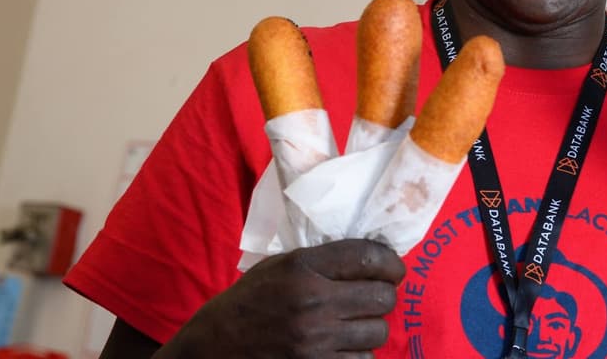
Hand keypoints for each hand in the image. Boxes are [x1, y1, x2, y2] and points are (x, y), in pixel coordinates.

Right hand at [162, 239, 404, 358]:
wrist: (212, 347)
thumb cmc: (248, 301)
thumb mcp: (279, 266)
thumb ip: (323, 260)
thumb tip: (374, 257)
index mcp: (302, 267)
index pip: (368, 257)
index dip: (391, 263)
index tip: (394, 270)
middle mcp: (312, 302)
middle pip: (382, 298)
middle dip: (383, 296)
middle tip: (373, 298)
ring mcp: (315, 341)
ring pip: (377, 332)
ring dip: (371, 328)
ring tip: (354, 324)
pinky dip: (357, 354)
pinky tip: (342, 347)